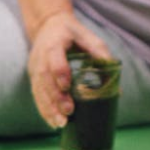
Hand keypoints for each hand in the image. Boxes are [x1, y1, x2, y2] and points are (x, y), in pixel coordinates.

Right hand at [27, 11, 111, 127]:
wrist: (48, 25)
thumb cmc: (72, 32)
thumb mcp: (88, 37)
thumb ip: (101, 55)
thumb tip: (117, 86)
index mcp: (54, 43)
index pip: (54, 57)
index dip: (59, 72)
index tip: (66, 86)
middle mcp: (40, 56)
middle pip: (45, 78)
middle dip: (56, 97)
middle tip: (68, 112)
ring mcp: (34, 67)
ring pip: (38, 89)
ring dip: (48, 108)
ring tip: (60, 124)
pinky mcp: (33, 77)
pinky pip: (36, 95)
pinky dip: (44, 109)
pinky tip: (52, 122)